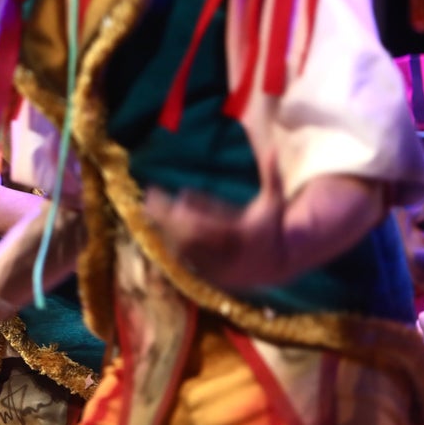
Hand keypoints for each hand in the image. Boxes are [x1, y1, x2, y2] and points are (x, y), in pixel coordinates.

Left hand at [142, 162, 287, 288]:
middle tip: (149, 198)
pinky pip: (182, 259)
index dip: (183, 211)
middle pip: (186, 235)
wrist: (274, 265)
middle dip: (165, 217)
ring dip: (164, 228)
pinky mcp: (207, 275)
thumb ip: (273, 175)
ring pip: (181, 248)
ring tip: (151, 208)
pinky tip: (161, 225)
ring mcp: (215, 267)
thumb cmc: (268, 226)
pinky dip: (169, 241)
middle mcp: (226, 254)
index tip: (176, 194)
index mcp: (240, 235)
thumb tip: (274, 149)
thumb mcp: (273, 201)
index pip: (204, 224)